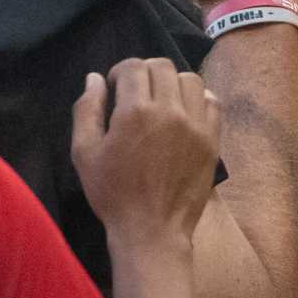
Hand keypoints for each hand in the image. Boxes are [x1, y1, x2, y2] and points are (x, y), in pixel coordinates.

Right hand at [70, 58, 220, 244]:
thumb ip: (87, 109)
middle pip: (162, 66)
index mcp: (135, 111)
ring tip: (162, 100)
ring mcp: (196, 124)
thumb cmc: (113, 193)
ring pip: (190, 79)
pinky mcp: (212, 139)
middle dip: (145, 71)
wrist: (152, 230)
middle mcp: (169, 111)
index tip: (116, 87)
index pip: (133, 66)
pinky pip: (212, 102)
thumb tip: (94, 77)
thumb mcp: (84, 153)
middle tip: (136, 91)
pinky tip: (185, 112)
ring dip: (172, 82)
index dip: (120, 71)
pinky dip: (198, 98)